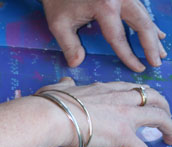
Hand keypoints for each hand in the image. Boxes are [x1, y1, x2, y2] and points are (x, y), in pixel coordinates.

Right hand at [37, 77, 171, 146]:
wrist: (53, 115)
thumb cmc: (53, 102)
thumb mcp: (59, 88)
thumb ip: (65, 84)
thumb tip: (66, 80)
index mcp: (104, 88)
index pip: (130, 88)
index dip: (141, 94)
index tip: (144, 101)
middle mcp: (119, 98)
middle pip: (152, 96)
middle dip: (162, 106)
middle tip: (163, 118)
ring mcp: (124, 116)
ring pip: (159, 117)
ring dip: (169, 127)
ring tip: (171, 139)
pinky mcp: (123, 136)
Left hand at [42, 0, 166, 71]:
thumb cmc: (58, 1)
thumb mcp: (59, 24)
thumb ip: (69, 45)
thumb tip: (76, 63)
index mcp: (104, 5)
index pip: (119, 37)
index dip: (129, 55)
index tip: (138, 68)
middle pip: (141, 24)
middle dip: (150, 45)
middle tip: (156, 62)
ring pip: (144, 15)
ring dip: (153, 35)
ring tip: (161, 52)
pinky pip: (140, 9)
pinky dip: (148, 23)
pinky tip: (156, 32)